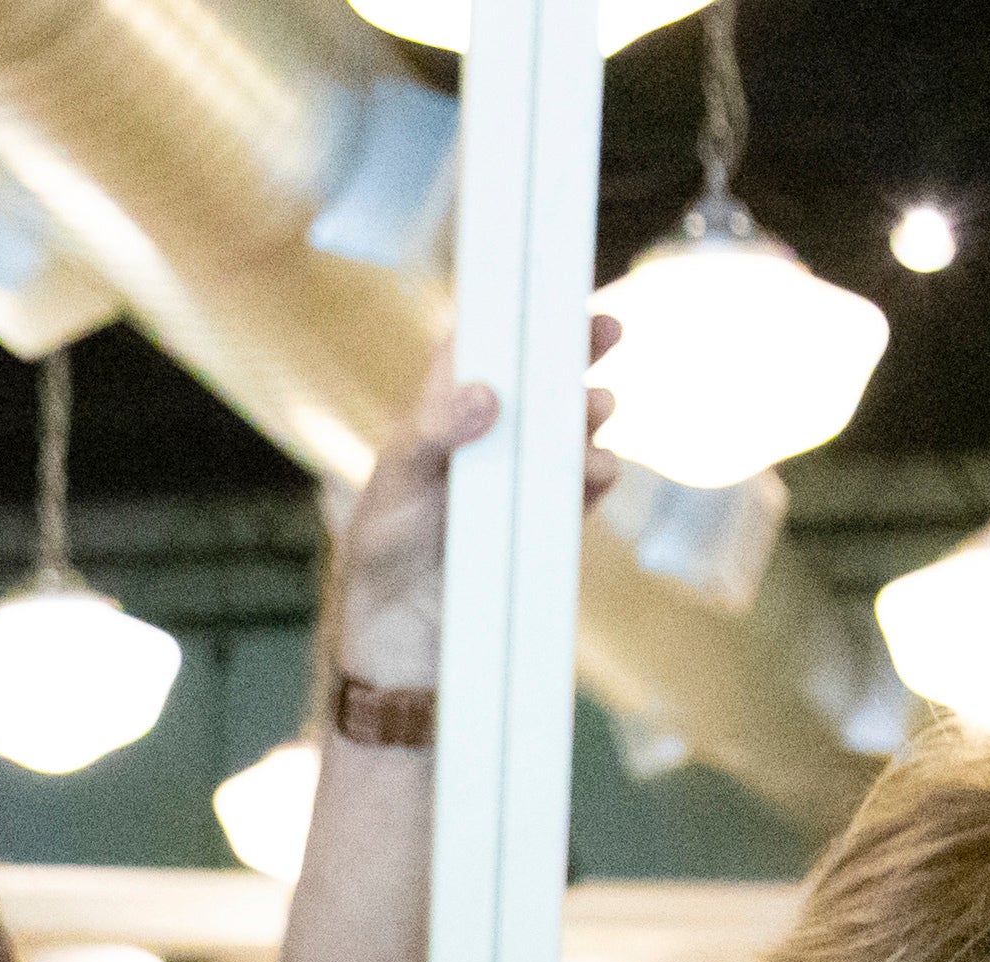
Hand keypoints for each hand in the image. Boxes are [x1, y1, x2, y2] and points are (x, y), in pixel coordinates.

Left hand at [326, 318, 621, 693]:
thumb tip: (487, 395)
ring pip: (564, 432)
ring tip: (596, 406)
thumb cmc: (384, 556)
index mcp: (440, 419)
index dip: (515, 316)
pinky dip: (594, 477)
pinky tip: (600, 469)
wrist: (400, 645)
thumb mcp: (396, 489)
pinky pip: (578, 492)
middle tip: (606, 328)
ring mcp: (515, 482)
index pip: (481, 350)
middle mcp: (483, 442)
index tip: (549, 288)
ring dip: (587, 414)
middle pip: (535, 381)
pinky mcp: (540, 525)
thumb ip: (434, 437)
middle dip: (571, 352)